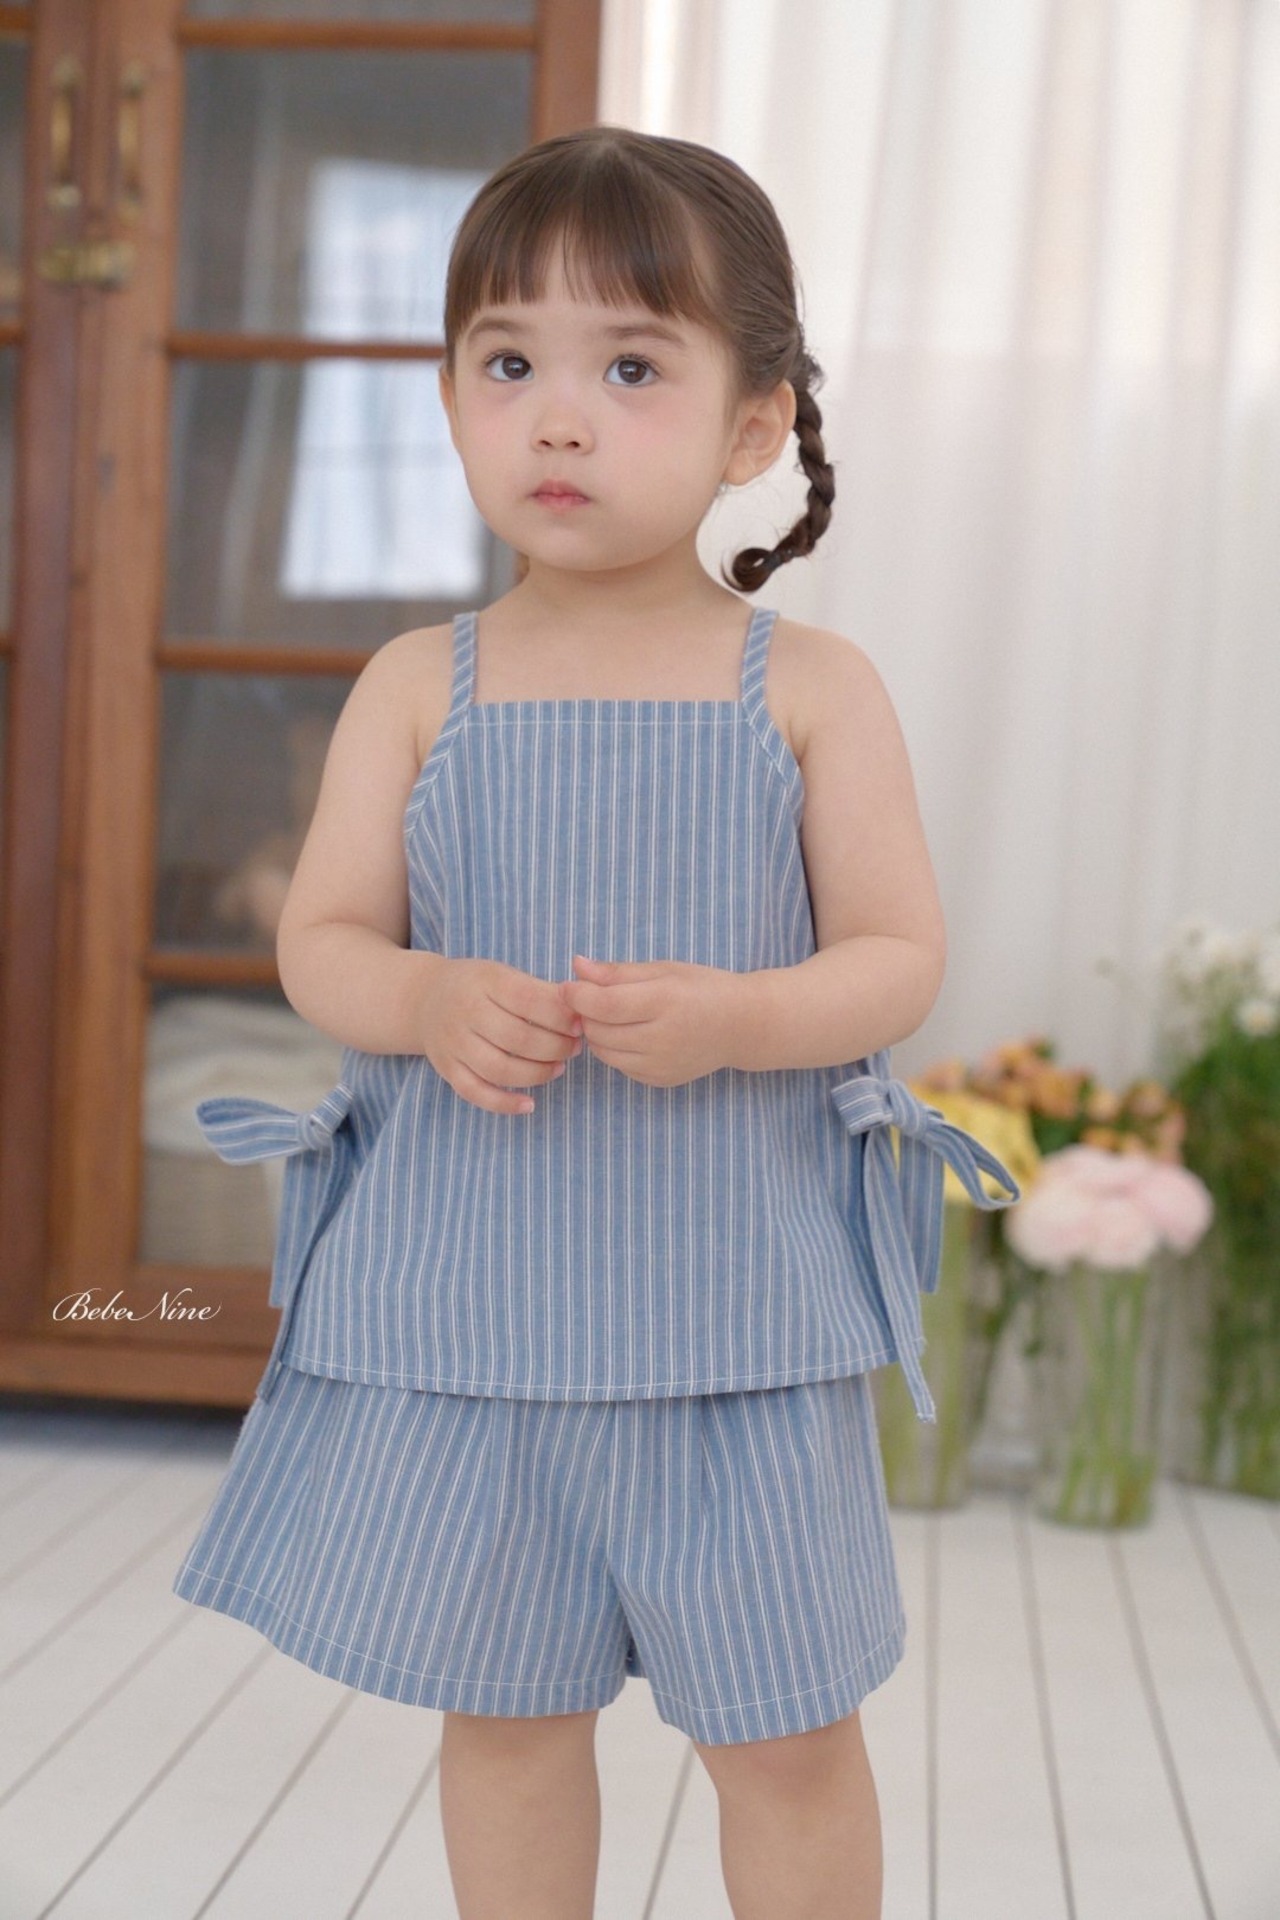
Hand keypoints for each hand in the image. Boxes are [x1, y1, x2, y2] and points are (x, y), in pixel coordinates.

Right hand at [420, 957, 583, 1115]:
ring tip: (558, 1068)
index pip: (528, 1000)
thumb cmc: (477, 986)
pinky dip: (504, 1104)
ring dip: (537, 1074)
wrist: (424, 998)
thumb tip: (582, 1011)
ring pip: (500, 1069)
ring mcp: (454, 1043)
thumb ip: (540, 991)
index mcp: (485, 981)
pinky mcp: (447, 1069)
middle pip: (518, 1038)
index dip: (560, 1016)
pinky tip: (529, 1104)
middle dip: (555, 1047)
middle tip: (574, 1049)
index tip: (580, 1025)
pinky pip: (476, 1092)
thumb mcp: (503, 974)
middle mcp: (466, 1012)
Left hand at [558, 955, 748, 1087]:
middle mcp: (662, 1039)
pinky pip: (619, 1066)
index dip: (577, 995)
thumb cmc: (702, 989)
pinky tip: (633, 1034)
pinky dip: (615, 1050)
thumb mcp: (663, 969)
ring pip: (603, 1052)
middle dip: (586, 1014)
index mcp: (665, 1002)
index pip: (603, 1005)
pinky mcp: (659, 1080)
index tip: (567, 986)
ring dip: (597, 1033)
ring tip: (613, 1015)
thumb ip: (617, 972)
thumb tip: (576, 966)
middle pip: (598, 1030)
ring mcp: (660, 1065)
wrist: (741, 1026)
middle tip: (593, 997)